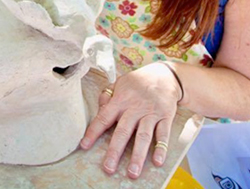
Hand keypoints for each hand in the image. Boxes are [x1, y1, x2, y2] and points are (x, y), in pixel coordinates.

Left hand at [80, 62, 181, 178]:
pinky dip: (161, 148)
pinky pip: (163, 134)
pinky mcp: (165, 117)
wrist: (164, 76)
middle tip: (108, 168)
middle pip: (123, 131)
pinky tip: (157, 161)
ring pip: (143, 136)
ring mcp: (150, 114)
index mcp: (120, 100)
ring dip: (138, 155)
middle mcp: (134, 108)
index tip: (84, 146)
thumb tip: (99, 108)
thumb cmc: (138, 82)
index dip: (93, 132)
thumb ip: (107, 95)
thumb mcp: (119, 83)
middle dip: (115, 151)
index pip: (104, 117)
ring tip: (132, 172)